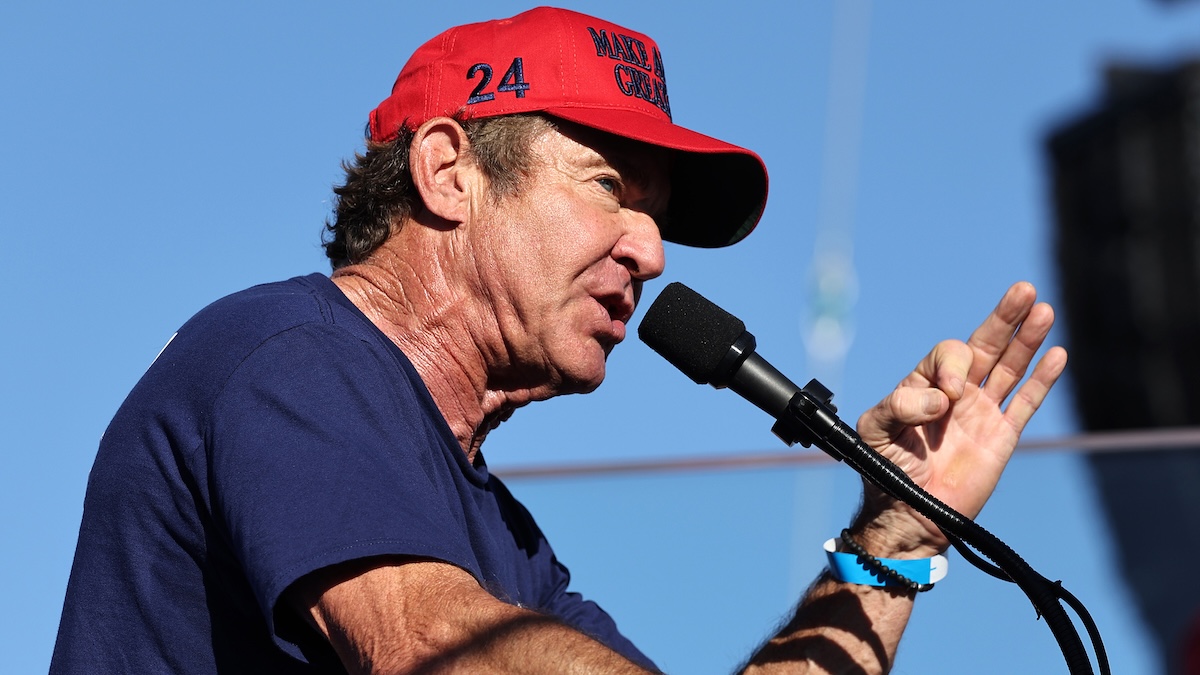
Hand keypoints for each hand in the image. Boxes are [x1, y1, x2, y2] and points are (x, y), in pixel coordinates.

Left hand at [852, 282, 1067, 556]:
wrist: (908, 513)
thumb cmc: (884, 469)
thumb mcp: (876, 429)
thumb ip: (901, 405)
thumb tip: (943, 398)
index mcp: (924, 384)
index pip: (949, 355)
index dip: (952, 366)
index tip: (948, 395)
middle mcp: (956, 392)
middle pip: (986, 345)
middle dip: (1004, 318)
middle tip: (1023, 291)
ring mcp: (981, 413)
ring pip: (1010, 367)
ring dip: (1027, 339)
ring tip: (1043, 310)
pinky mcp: (1001, 436)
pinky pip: (1026, 403)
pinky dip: (1042, 380)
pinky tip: (1056, 355)